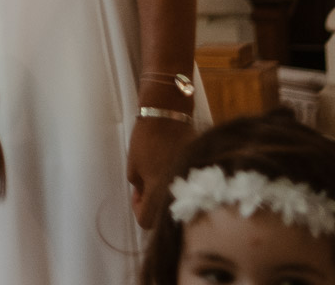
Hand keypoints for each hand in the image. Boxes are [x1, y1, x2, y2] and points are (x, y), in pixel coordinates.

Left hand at [126, 113, 191, 227]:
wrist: (169, 113)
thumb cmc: (146, 138)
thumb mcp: (134, 164)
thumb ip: (138, 186)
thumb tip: (143, 195)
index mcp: (158, 192)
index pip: (146, 221)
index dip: (138, 209)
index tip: (137, 193)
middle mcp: (178, 193)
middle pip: (164, 216)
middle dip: (154, 204)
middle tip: (148, 185)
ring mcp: (191, 184)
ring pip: (178, 202)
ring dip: (166, 194)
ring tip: (160, 174)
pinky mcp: (200, 173)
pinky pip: (189, 188)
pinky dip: (179, 183)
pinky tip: (172, 168)